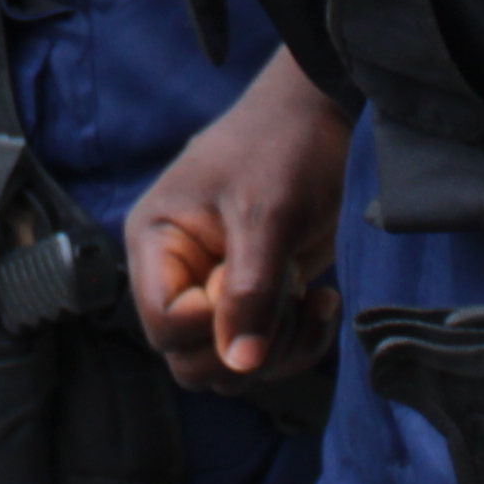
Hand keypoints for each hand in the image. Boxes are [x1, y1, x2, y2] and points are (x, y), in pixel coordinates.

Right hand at [126, 55, 349, 389]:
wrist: (325, 118)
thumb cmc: (283, 148)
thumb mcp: (265, 217)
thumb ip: (250, 293)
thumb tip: (239, 365)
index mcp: (158, 243)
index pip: (163, 325)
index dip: (208, 329)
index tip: (254, 295)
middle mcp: (178, 273)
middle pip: (190, 358)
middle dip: (246, 349)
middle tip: (290, 308)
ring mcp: (217, 288)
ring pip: (230, 364)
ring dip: (279, 349)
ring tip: (313, 303)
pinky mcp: (255, 297)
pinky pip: (264, 351)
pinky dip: (298, 340)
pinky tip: (322, 301)